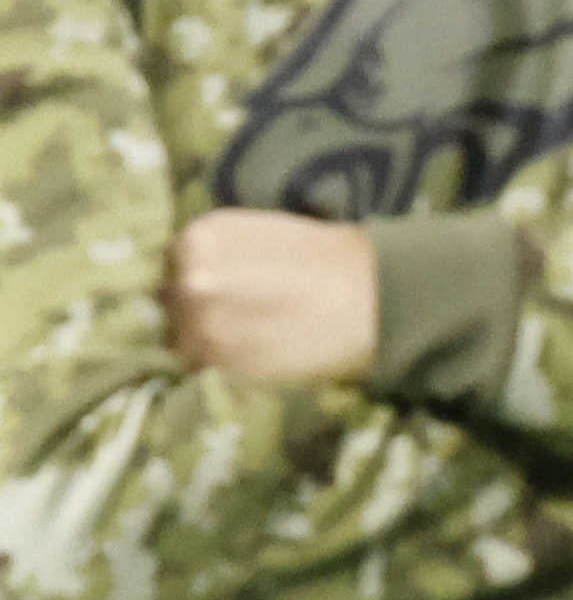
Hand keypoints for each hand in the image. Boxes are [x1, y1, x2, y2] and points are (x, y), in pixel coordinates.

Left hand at [163, 209, 378, 380]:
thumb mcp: (261, 233)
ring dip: (210, 340)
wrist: (373, 297)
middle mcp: (189, 279)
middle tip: (241, 313)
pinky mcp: (219, 363)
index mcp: (201, 237)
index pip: (175, 262)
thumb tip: (195, 277)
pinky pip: (204, 367)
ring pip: (184, 338)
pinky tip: (257, 352)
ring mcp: (201, 325)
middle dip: (199, 308)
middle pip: (173, 302)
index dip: (200, 275)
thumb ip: (220, 252)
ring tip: (253, 336)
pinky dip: (224, 364)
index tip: (226, 286)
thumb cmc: (328, 259)